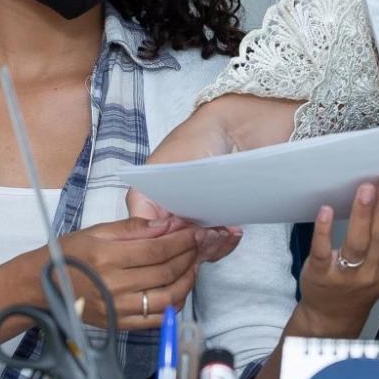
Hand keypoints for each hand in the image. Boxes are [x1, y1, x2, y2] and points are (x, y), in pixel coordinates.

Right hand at [48, 217, 200, 330]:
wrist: (43, 286)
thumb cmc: (68, 255)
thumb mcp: (96, 232)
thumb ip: (132, 228)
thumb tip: (165, 225)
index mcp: (107, 257)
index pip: (157, 249)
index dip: (182, 240)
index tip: (196, 232)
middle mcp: (114, 285)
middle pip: (166, 271)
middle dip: (189, 256)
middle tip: (199, 245)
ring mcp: (118, 308)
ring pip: (167, 297)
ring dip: (187, 280)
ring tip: (193, 265)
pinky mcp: (120, 323)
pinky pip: (156, 318)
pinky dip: (174, 303)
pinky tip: (179, 288)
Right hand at [127, 96, 302, 260]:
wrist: (234, 127)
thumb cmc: (200, 139)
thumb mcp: (177, 168)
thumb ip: (171, 201)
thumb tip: (171, 233)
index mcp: (144, 197)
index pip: (144, 235)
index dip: (165, 242)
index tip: (188, 237)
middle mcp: (162, 213)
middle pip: (169, 248)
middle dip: (192, 247)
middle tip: (213, 235)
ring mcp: (186, 220)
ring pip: (191, 251)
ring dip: (210, 247)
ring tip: (226, 232)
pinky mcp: (208, 223)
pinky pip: (210, 246)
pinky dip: (222, 244)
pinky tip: (234, 232)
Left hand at [293, 175, 378, 334]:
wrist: (332, 316)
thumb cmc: (363, 285)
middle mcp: (372, 273)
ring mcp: (345, 275)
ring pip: (357, 243)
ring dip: (362, 214)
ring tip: (367, 188)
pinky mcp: (319, 273)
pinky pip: (322, 251)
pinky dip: (324, 231)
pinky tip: (326, 210)